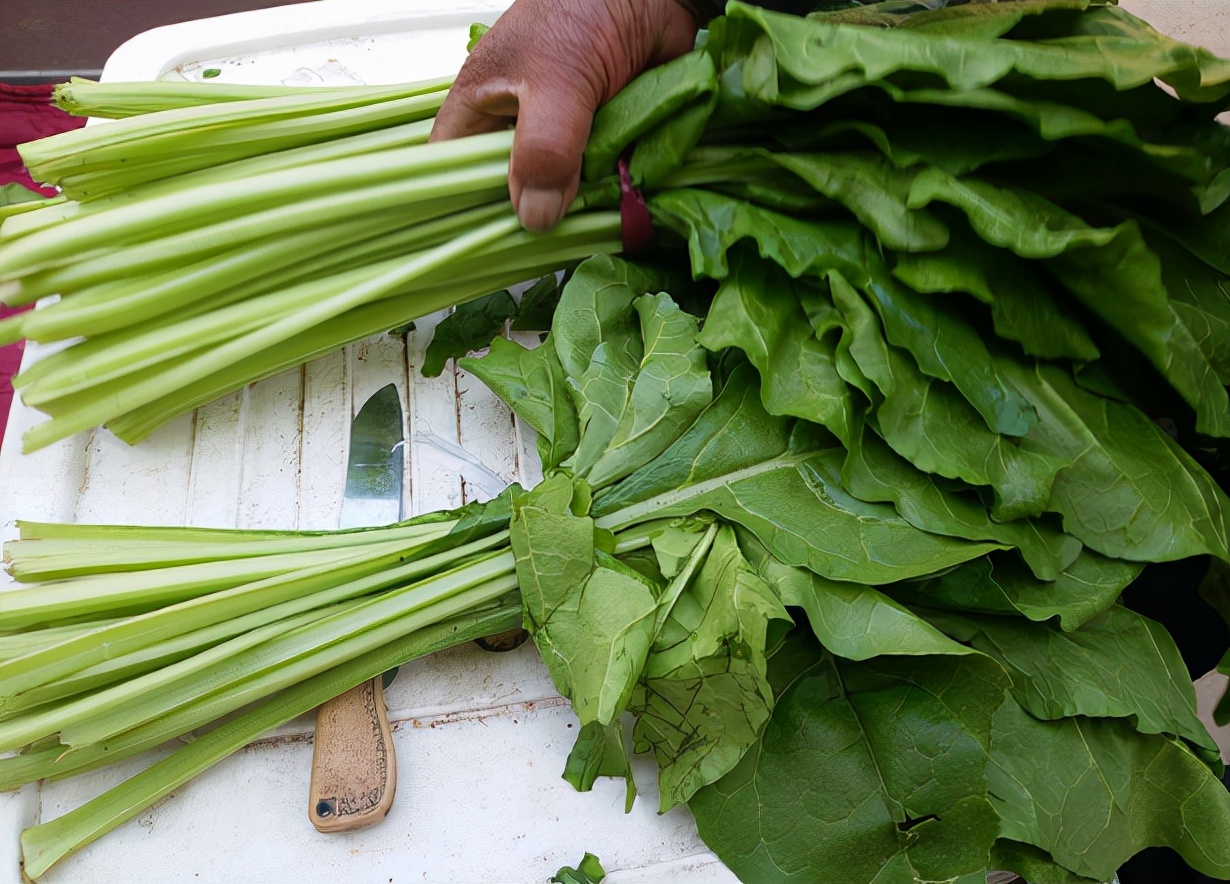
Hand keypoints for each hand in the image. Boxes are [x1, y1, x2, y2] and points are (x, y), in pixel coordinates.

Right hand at [430, 0, 700, 230]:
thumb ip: (544, 148)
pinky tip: (626, 206)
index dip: (459, 213)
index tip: (484, 249)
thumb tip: (533, 217)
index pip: (449, 175)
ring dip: (580, 209)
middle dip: (533, 219)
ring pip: (558, 197)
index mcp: (479, 108)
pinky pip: (600, 187)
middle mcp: (514, 130)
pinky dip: (614, 194)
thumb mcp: (558, 80)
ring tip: (596, 222)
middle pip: (508, 197)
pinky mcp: (600, 145)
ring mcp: (559, 141)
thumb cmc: (587, 8)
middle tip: (554, 245)